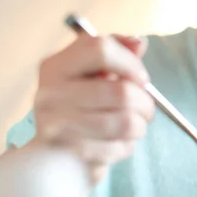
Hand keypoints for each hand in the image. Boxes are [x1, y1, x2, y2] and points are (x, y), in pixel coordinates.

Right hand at [31, 33, 153, 184]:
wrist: (53, 153)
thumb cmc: (81, 105)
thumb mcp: (95, 72)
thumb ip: (118, 52)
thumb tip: (139, 43)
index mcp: (56, 65)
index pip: (101, 49)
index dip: (131, 62)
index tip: (141, 78)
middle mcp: (50, 93)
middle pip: (121, 92)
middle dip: (145, 103)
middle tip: (146, 108)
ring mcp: (56, 124)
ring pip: (125, 122)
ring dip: (140, 126)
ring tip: (136, 125)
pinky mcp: (68, 153)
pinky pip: (117, 148)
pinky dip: (127, 146)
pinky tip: (119, 142)